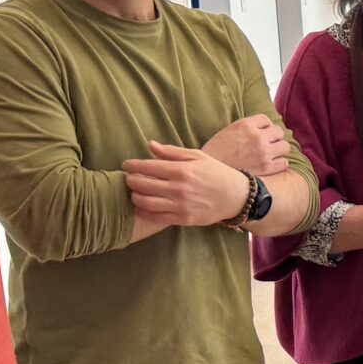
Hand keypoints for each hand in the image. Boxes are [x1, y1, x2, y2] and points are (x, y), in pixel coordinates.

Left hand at [124, 141, 249, 225]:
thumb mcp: (197, 156)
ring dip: (135, 196)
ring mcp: (181, 206)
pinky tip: (143, 206)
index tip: (127, 165)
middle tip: (129, 178)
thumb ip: (171, 152)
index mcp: (182, 170)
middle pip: (142, 185)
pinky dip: (145, 212)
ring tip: (135, 192)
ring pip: (146, 202)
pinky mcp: (183, 219)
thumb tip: (150, 145)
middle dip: (131, 181)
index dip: (132, 165)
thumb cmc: (216, 173)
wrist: (235, 197)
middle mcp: (179, 189)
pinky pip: (156, 217)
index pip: (147, 167)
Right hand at [203, 113, 288, 177]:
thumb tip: (263, 127)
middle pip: (279, 132)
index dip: (264, 127)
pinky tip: (272, 165)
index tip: (261, 133)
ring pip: (285, 146)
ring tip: (271, 154)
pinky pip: (284, 163)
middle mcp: (257, 137)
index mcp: (245, 125)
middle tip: (267, 144)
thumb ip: (246, 127)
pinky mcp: (266, 168)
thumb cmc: (216, 152)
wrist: (210, 172)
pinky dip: (280, 163)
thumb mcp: (228, 131)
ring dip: (279, 150)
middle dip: (274, 137)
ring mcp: (263, 152)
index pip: (266, 119)